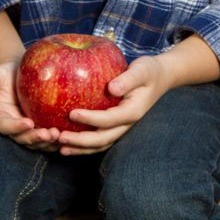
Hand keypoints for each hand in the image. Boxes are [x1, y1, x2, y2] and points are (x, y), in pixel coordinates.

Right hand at [0, 61, 61, 150]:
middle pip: (23, 138)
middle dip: (35, 138)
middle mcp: (14, 126)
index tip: (29, 122)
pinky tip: (68, 137)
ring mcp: (27, 129)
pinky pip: (47, 138)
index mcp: (1, 116)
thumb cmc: (8, 72)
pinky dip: (56, 141)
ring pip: (36, 142)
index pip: (6, 126)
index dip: (16, 127)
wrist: (21, 73)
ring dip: (47, 143)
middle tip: (49, 134)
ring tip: (60, 136)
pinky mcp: (40, 128)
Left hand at [55, 55, 172, 154]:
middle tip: (60, 138)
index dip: (90, 119)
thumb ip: (128, 79)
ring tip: (60, 148)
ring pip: (100, 144)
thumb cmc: (148, 71)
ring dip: (80, 148)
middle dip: (81, 141)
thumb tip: (111, 88)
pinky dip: (83, 144)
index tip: (71, 113)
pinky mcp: (115, 126)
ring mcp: (121, 127)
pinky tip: (67, 143)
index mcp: (133, 111)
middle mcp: (127, 124)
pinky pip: (99, 138)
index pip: (109, 119)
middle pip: (103, 139)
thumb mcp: (142, 70)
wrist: (159, 78)